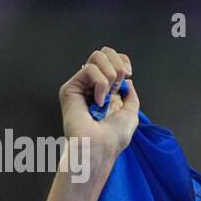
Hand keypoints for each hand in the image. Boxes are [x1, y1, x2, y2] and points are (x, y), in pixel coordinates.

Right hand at [58, 46, 138, 165]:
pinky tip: (98, 101)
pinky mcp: (70, 88)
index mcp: (106, 90)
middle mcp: (92, 85)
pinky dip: (100, 83)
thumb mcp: (131, 113)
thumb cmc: (113, 137)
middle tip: (118, 87)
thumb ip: (130, 95)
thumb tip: (127, 81)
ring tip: (107, 95)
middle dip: (117, 66)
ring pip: (96, 57)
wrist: (100, 147)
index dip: (122, 60)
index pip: (112, 60)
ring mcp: (80, 85)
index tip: (128, 74)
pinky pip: (89, 69)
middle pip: (103, 53)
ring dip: (110, 75)